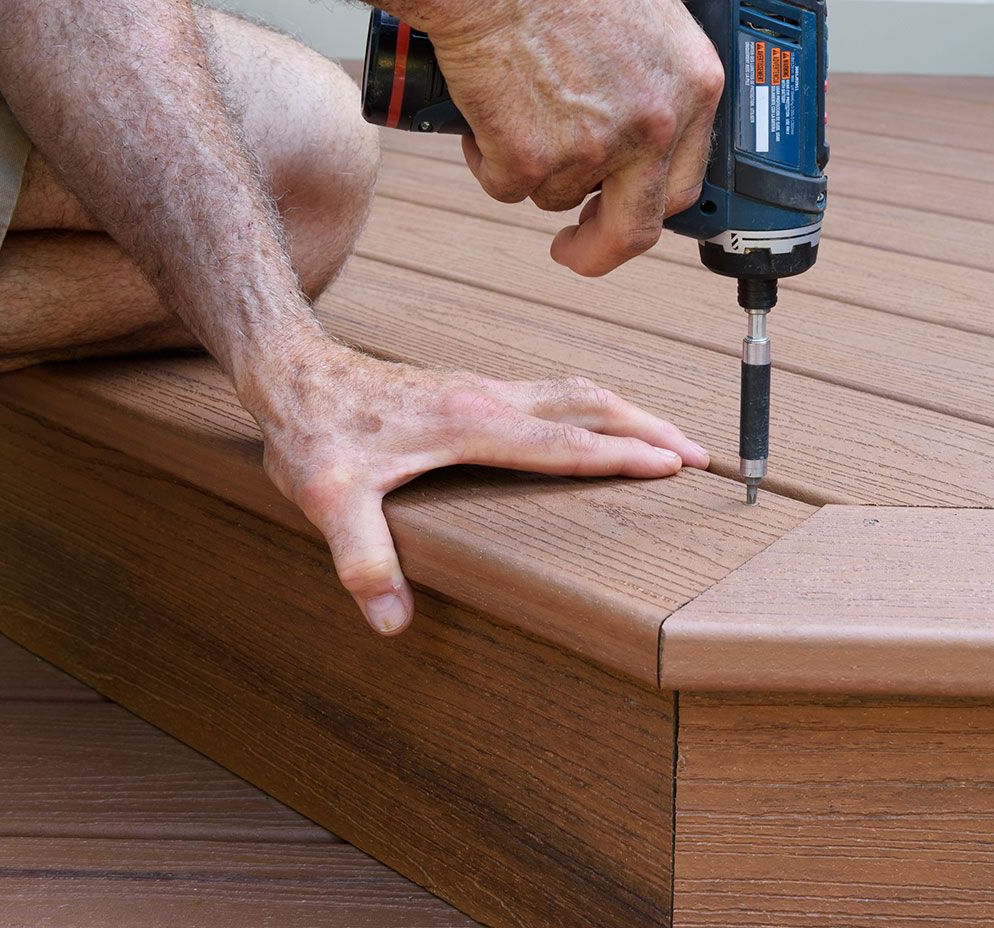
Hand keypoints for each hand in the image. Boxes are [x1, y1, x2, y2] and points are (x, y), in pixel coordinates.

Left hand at [246, 340, 709, 634]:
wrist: (293, 373)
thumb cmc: (313, 433)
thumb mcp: (326, 499)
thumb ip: (361, 557)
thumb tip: (392, 619)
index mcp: (470, 423)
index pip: (563, 443)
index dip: (620, 456)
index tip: (673, 466)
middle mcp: (490, 398)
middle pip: (591, 406)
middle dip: (650, 429)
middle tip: (700, 455)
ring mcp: (487, 388)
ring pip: (579, 393)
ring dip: (630, 413)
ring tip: (672, 440)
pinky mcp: (478, 389)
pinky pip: (558, 394)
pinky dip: (598, 409)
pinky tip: (603, 425)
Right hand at [426, 0, 722, 277]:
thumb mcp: (641, 2)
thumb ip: (654, 65)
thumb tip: (648, 95)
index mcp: (693, 85)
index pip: (686, 178)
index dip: (650, 203)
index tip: (624, 213)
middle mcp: (655, 123)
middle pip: (637, 226)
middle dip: (601, 247)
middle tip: (573, 247)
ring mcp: (598, 147)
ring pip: (556, 194)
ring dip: (529, 166)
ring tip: (508, 95)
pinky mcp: (534, 160)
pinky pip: (506, 184)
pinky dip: (486, 157)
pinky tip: (482, 102)